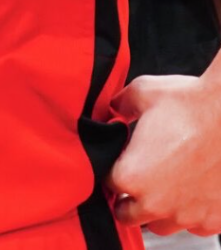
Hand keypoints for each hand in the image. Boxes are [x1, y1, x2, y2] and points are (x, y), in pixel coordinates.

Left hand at [108, 74, 220, 235]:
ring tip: (163, 184)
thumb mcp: (143, 93)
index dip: (111, 171)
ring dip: (157, 209)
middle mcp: (158, 203)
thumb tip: (114, 110)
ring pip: (160, 225)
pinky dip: (189, 212)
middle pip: (128, 214)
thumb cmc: (193, 106)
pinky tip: (190, 189)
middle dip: (127, 198)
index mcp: (132, 176)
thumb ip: (120, 105)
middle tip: (135, 177)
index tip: (118, 163)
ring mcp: (187, 216)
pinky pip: (193, 226)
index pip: (107, 185)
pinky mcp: (213, 220)